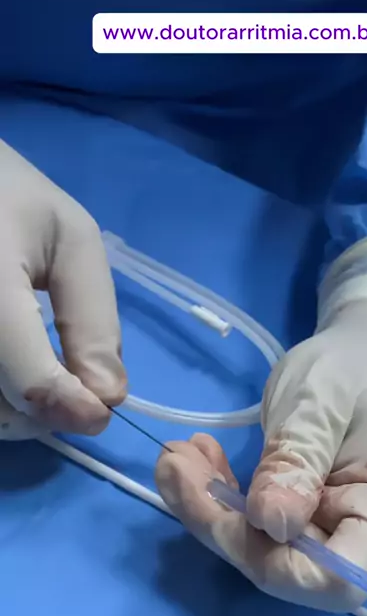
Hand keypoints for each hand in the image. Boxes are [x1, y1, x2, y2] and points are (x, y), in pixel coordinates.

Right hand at [0, 140, 125, 439]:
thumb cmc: (12, 199)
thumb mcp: (72, 240)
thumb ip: (92, 319)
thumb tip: (108, 396)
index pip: (29, 378)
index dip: (71, 407)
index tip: (102, 409)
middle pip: (1, 408)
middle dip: (47, 414)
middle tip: (75, 389)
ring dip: (18, 416)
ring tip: (43, 379)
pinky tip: (9, 376)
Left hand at [155, 301, 366, 612]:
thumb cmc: (355, 367)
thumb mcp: (320, 400)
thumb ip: (296, 460)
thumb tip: (267, 524)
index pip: (339, 578)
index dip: (275, 562)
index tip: (225, 505)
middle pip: (293, 568)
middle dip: (224, 525)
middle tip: (173, 464)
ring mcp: (343, 536)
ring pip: (267, 551)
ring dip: (212, 509)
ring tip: (178, 457)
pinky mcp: (315, 523)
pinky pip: (264, 530)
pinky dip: (225, 501)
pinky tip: (197, 463)